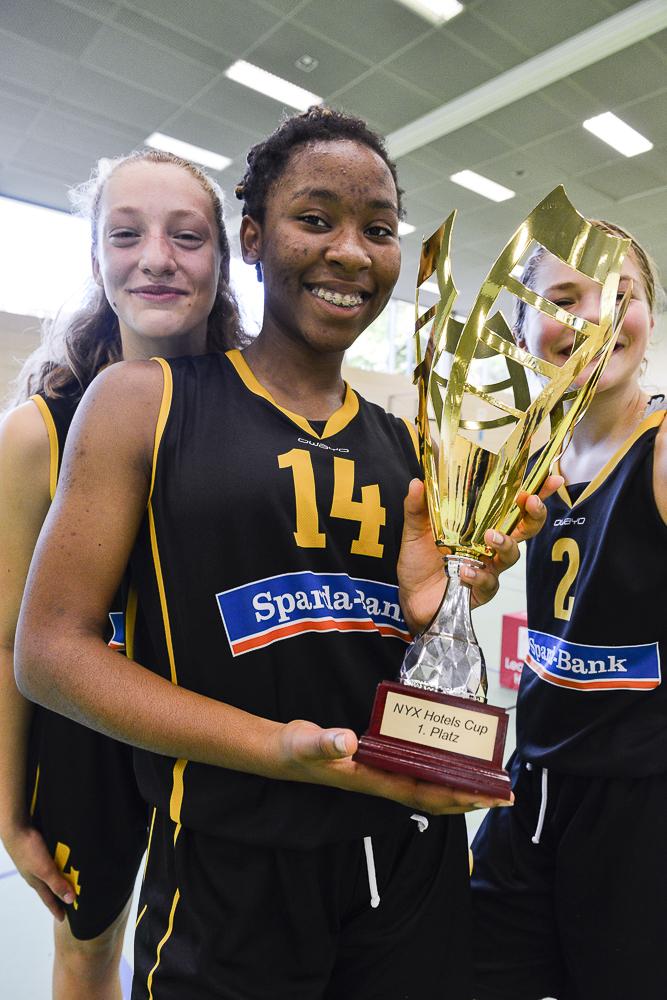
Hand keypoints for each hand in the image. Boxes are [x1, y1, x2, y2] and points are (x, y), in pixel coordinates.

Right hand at [1, 821, 75, 919]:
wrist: (16, 828)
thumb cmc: (28, 850)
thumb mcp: (45, 870)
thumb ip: (57, 884)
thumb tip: (70, 900)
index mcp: (35, 881)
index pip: (49, 899)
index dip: (57, 909)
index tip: (64, 919)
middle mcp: (34, 873)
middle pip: (48, 888)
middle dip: (57, 895)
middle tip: (67, 902)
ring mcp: (33, 861)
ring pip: (48, 874)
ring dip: (57, 879)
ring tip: (66, 881)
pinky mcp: (35, 850)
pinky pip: (48, 861)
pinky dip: (55, 864)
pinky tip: (59, 860)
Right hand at [275, 719, 510, 813]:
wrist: (280, 752)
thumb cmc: (294, 750)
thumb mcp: (306, 743)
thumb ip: (324, 743)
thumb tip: (347, 739)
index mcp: (373, 780)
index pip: (424, 795)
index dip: (459, 798)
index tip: (490, 797)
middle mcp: (383, 781)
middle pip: (435, 795)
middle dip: (471, 796)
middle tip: (506, 792)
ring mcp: (381, 772)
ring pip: (428, 784)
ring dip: (459, 784)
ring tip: (489, 780)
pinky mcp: (378, 760)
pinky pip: (416, 768)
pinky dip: (438, 767)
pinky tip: (450, 758)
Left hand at [397, 475, 562, 634]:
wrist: (409, 595)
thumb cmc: (419, 561)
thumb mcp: (415, 530)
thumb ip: (417, 506)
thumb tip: (418, 482)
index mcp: (480, 526)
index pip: (512, 507)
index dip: (535, 493)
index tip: (551, 480)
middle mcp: (490, 546)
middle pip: (524, 529)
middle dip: (534, 515)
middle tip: (531, 502)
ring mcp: (489, 569)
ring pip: (511, 555)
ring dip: (505, 543)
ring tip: (490, 536)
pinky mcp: (481, 591)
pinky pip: (489, 583)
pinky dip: (478, 575)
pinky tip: (465, 570)